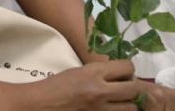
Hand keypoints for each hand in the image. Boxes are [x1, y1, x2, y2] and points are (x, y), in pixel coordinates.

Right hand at [16, 61, 174, 110]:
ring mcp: (99, 109)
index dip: (128, 70)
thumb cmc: (56, 87)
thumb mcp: (79, 72)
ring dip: (129, 104)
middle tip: (127, 90)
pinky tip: (112, 109)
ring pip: (131, 108)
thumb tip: (121, 75)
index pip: (127, 67)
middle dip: (134, 88)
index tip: (124, 74)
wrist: (39, 105)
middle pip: (135, 89)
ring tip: (120, 102)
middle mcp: (99, 90)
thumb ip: (100, 73)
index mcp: (93, 72)